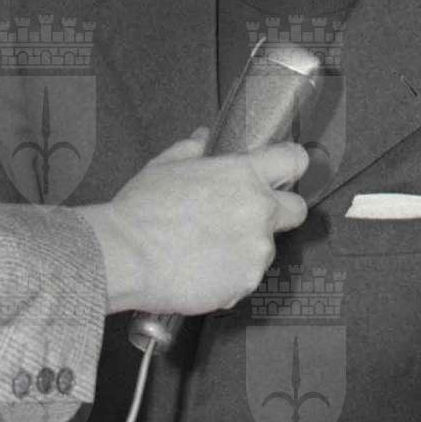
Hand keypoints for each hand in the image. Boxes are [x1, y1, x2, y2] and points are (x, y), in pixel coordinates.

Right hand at [86, 126, 308, 315]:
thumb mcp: (163, 167)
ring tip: (206, 250)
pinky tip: (201, 270)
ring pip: (266, 248)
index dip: (289, 166)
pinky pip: (246, 277)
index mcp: (242, 175)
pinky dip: (230, 276)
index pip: (293, 160)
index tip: (282, 174)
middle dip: (278, 213)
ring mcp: (256, 249)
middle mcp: (258, 210)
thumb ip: (191, 150)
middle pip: (296, 210)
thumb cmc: (139, 211)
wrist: (125, 256)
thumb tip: (202, 140)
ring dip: (246, 248)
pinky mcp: (246, 282)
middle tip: (244, 219)